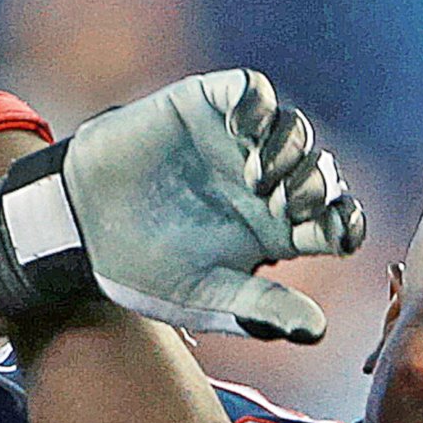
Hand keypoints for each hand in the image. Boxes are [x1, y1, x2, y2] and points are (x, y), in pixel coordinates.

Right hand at [3, 69, 364, 342]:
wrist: (79, 228)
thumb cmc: (141, 270)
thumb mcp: (205, 298)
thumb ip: (261, 309)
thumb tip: (319, 330)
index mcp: (272, 233)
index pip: (332, 222)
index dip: (344, 224)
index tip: (331, 234)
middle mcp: (264, 186)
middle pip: (321, 175)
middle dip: (316, 189)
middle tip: (287, 207)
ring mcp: (237, 144)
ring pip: (295, 131)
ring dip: (292, 151)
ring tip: (258, 180)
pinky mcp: (207, 107)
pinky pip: (253, 92)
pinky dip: (258, 107)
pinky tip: (243, 132)